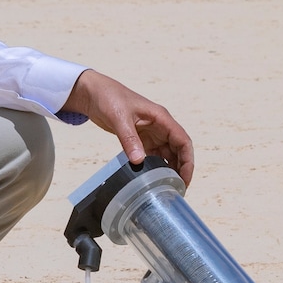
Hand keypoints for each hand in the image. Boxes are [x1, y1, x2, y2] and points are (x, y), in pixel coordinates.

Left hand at [62, 70, 195, 185]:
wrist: (94, 93)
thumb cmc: (109, 98)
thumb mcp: (119, 118)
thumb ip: (129, 139)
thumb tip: (139, 161)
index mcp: (161, 118)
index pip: (183, 141)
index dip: (187, 160)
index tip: (185, 178)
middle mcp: (160, 126)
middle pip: (178, 150)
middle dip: (181, 168)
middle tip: (178, 189)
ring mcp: (151, 133)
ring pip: (167, 154)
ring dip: (169, 169)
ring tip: (167, 187)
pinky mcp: (141, 139)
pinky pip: (153, 156)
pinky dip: (155, 167)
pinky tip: (152, 179)